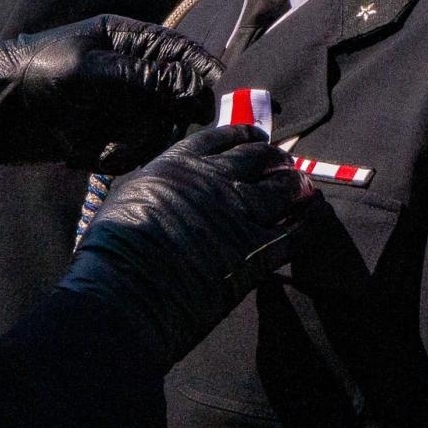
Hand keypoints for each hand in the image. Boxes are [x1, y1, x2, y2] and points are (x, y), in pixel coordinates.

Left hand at [0, 15, 218, 170]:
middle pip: (179, 97)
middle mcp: (133, 72)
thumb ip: (142, 78)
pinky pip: (135, 150)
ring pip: (159, 129)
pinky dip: (118, 157)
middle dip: (167, 120)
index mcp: (129, 40)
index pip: (183, 52)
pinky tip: (90, 155)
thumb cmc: (35, 72)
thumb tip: (192, 89)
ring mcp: (122, 105)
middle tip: (150, 134)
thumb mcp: (88, 70)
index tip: (219, 100)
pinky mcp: (109, 135)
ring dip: (137, 144)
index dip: (205, 73)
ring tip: (105, 149)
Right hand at [60, 124, 316, 369]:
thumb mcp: (128, 194)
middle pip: (259, 158)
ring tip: (305, 189)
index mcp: (181, 163)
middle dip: (276, 159)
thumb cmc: (113, 250)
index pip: (222, 137)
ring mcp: (240, 214)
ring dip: (297, 187)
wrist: (126, 293)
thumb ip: (158, 181)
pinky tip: (314, 222)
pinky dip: (308, 224)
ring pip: (283, 190)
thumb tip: (168, 181)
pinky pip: (294, 233)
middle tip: (285, 164)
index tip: (257, 137)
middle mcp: (216, 180)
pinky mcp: (256, 252)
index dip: (244, 135)